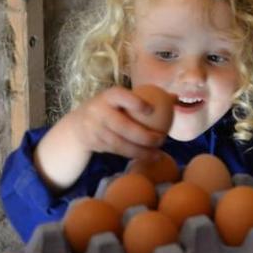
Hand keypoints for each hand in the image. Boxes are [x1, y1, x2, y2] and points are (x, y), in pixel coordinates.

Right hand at [33, 86, 166, 190]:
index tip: (151, 109)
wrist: (77, 126)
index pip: (120, 96)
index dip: (134, 102)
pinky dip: (134, 155)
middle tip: (161, 139)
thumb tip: (175, 98)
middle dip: (143, 135)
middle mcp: (99, 112)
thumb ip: (145, 98)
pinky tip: (149, 157)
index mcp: (108, 96)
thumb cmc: (110, 108)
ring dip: (141, 151)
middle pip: (122, 125)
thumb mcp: (121, 99)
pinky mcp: (97, 144)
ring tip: (158, 153)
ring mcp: (96, 130)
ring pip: (120, 143)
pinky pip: (118, 151)